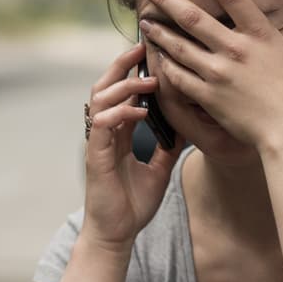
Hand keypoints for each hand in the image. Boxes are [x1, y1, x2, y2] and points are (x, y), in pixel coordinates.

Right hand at [81, 43, 184, 250]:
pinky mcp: (95, 157)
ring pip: (100, 100)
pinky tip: (140, 111)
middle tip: (144, 47)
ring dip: (123, 85)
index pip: (123, 93)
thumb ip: (168, 147)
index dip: (135, 71)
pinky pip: (102, 125)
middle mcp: (105, 134)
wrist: (116, 234)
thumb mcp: (160, 170)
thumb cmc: (133, 206)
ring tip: (148, 80)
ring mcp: (98, 144)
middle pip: (106, 86)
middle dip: (123, 65)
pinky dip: (120, 113)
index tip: (154, 53)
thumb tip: (187, 128)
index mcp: (118, 135)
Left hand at [137, 0, 282, 151]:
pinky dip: (166, 67)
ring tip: (145, 22)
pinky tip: (155, 59)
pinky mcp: (208, 96)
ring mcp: (219, 73)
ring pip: (181, 47)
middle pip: (194, 17)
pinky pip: (180, 79)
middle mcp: (236, 49)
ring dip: (160, 33)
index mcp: (259, 33)